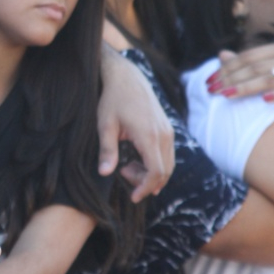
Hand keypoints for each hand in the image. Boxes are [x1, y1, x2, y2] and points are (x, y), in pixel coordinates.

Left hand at [98, 47, 174, 200]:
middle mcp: (164, 134)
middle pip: (165, 171)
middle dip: (146, 182)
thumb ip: (107, 150)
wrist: (127, 77)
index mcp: (149, 136)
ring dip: (150, 173)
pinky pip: (167, 154)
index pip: (156, 171)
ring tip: (126, 166)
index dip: (146, 188)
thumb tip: (104, 173)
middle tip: (123, 174)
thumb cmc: (113, 100)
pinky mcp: (167, 128)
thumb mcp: (105, 125)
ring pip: (168, 163)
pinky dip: (155, 163)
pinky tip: (135, 158)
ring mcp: (168, 131)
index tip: (133, 196)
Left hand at [207, 44, 273, 114]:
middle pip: (254, 68)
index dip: (226, 69)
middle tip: (212, 91)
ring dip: (244, 88)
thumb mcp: (266, 70)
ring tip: (226, 96)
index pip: (247, 58)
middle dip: (229, 79)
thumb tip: (221, 54)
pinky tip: (263, 101)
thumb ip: (245, 62)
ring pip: (267, 80)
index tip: (209, 81)